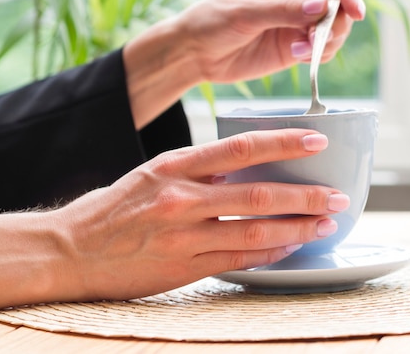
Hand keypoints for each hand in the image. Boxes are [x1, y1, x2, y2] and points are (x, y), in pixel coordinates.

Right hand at [37, 129, 345, 305]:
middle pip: (259, 194)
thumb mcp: (155, 171)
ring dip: (297, 229)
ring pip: (255, 233)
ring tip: (325, 225)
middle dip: (306, 196)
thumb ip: (201, 168)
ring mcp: (184, 236)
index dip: (284, 142)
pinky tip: (291, 249)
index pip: (242, 148)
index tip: (318, 140)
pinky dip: (270, 255)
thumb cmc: (117, 205)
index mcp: (176, 166)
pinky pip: (238, 261)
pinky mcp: (184, 268)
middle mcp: (182, 198)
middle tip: (337, 197)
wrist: (72, 248)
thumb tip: (249, 163)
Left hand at [178, 0, 365, 83]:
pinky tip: (299, 58)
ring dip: (329, 42)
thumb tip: (324, 6)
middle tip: (318, 40)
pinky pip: (323, 49)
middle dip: (338, 22)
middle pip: (339, 3)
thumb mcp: (246, 14)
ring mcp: (298, 21)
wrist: (196, 54)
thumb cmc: (213, 22)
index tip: (356, 11)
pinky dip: (320, 56)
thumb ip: (285, 10)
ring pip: (336, 28)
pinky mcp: (296, 45)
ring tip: (302, 51)